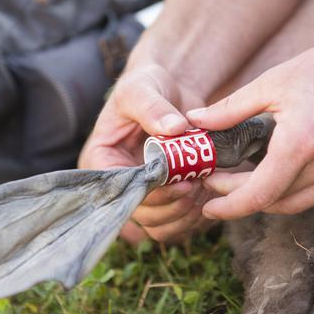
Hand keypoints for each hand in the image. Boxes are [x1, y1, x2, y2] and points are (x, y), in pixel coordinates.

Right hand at [78, 64, 211, 242]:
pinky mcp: (164, 200)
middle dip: (174, 206)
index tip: (185, 182)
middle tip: (200, 186)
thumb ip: (153, 107)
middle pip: (143, 216)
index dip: (155, 194)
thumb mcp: (142, 87)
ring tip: (205, 189)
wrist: (171, 90)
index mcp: (102, 162)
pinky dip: (195, 217)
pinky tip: (210, 194)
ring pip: (160, 228)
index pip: (125, 192)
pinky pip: (177, 225)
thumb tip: (173, 129)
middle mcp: (120, 185)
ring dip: (186, 215)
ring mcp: (143, 196)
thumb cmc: (148, 86)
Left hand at [187, 31, 313, 219]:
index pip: (258, 195)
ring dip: (268, 197)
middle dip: (241, 198)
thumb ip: (231, 109)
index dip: (229, 206)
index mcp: (302, 143)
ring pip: (297, 203)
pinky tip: (281, 171)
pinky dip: (294, 190)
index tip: (208, 206)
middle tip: (219, 182)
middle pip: (274, 203)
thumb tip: (195, 121)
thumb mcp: (275, 81)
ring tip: (244, 178)